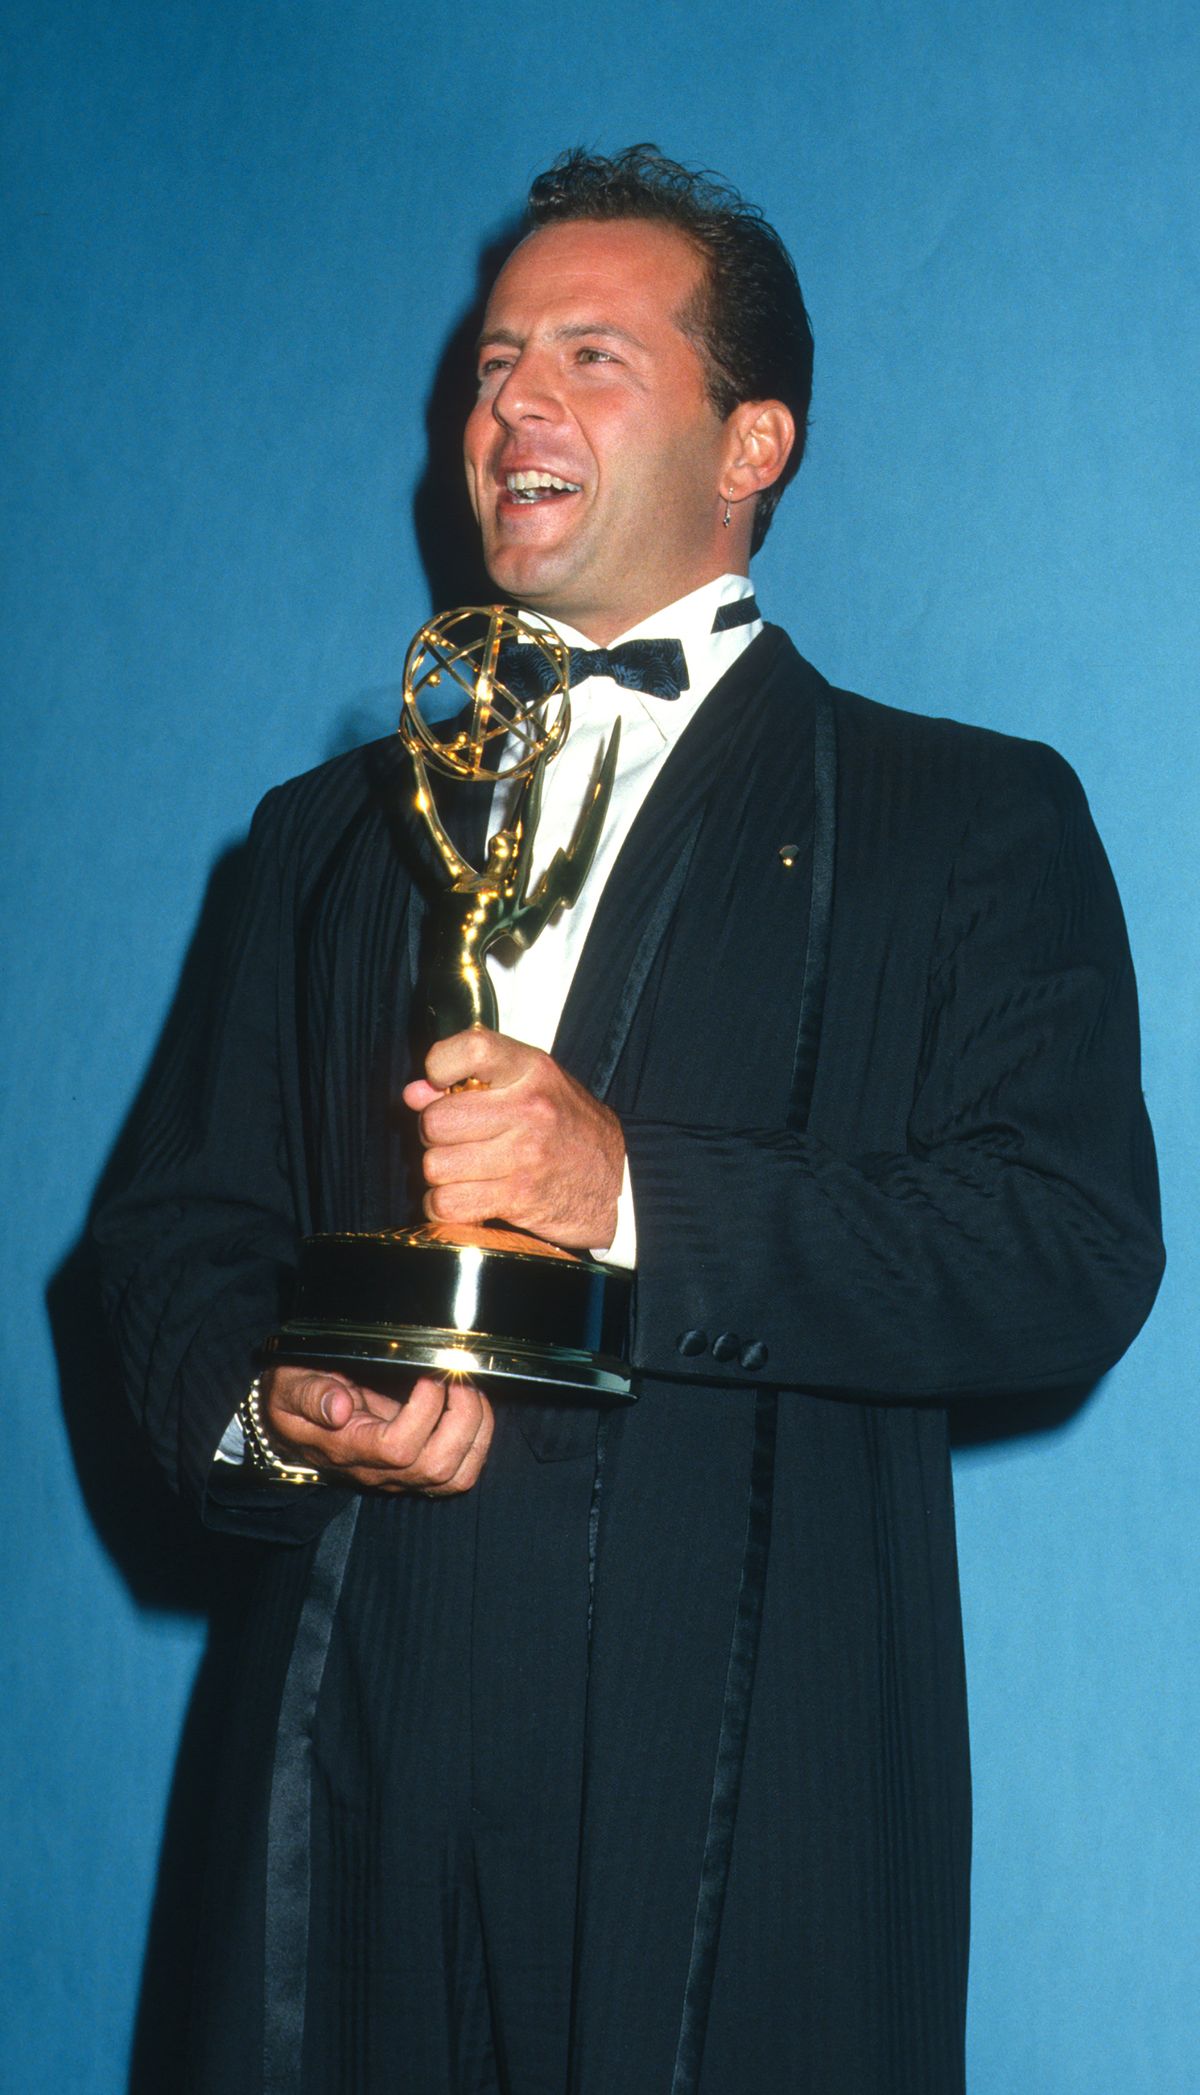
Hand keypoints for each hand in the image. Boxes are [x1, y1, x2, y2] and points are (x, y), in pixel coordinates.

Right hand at [262, 1365, 493, 1494]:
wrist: (290, 1423)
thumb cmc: (292, 1399)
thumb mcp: (287, 1388)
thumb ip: (309, 1395)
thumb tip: (338, 1407)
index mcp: (347, 1448)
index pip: (397, 1448)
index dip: (424, 1410)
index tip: (429, 1372)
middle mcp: (377, 1471)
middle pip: (436, 1467)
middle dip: (462, 1418)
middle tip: (461, 1377)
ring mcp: (400, 1476)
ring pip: (455, 1475)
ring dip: (476, 1430)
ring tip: (470, 1390)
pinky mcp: (416, 1472)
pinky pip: (459, 1474)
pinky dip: (478, 1442)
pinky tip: (473, 1408)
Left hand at [402, 1027, 623, 1250]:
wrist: (618, 1181)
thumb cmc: (568, 1130)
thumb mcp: (531, 1087)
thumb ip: (472, 1081)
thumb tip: (414, 1094)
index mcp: (531, 1070)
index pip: (470, 1049)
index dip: (439, 1066)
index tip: (441, 1083)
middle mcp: (529, 1108)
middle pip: (436, 1120)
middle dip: (435, 1136)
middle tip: (457, 1140)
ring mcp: (524, 1154)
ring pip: (435, 1165)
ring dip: (441, 1175)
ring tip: (465, 1171)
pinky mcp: (518, 1196)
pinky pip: (447, 1203)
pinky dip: (444, 1206)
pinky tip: (462, 1198)